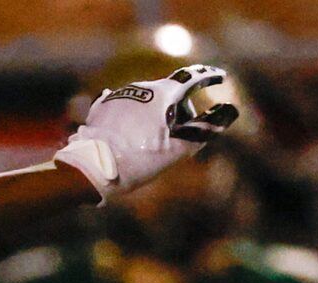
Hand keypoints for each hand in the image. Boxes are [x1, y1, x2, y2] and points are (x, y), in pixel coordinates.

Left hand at [56, 63, 238, 198]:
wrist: (89, 170)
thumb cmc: (136, 161)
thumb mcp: (176, 149)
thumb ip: (204, 129)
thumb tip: (228, 112)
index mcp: (161, 93)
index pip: (192, 77)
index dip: (208, 77)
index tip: (219, 77)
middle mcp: (139, 87)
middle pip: (169, 92)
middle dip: (178, 108)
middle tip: (178, 132)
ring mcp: (117, 97)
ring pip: (145, 100)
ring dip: (153, 112)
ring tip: (148, 140)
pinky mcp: (100, 109)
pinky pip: (123, 107)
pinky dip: (132, 115)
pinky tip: (131, 125)